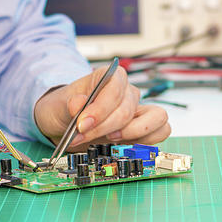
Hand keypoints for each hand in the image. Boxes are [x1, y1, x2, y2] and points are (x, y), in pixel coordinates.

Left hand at [33, 65, 170, 148]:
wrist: (65, 123)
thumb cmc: (65, 109)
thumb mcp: (59, 104)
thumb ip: (68, 104)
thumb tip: (78, 104)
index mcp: (110, 76)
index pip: (115, 89)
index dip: (100, 109)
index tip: (82, 124)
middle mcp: (128, 91)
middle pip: (128, 109)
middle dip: (104, 127)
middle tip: (83, 136)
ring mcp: (138, 109)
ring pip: (156, 117)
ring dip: (133, 133)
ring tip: (109, 139)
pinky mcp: (144, 128)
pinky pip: (162, 131)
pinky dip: (146, 141)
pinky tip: (123, 145)